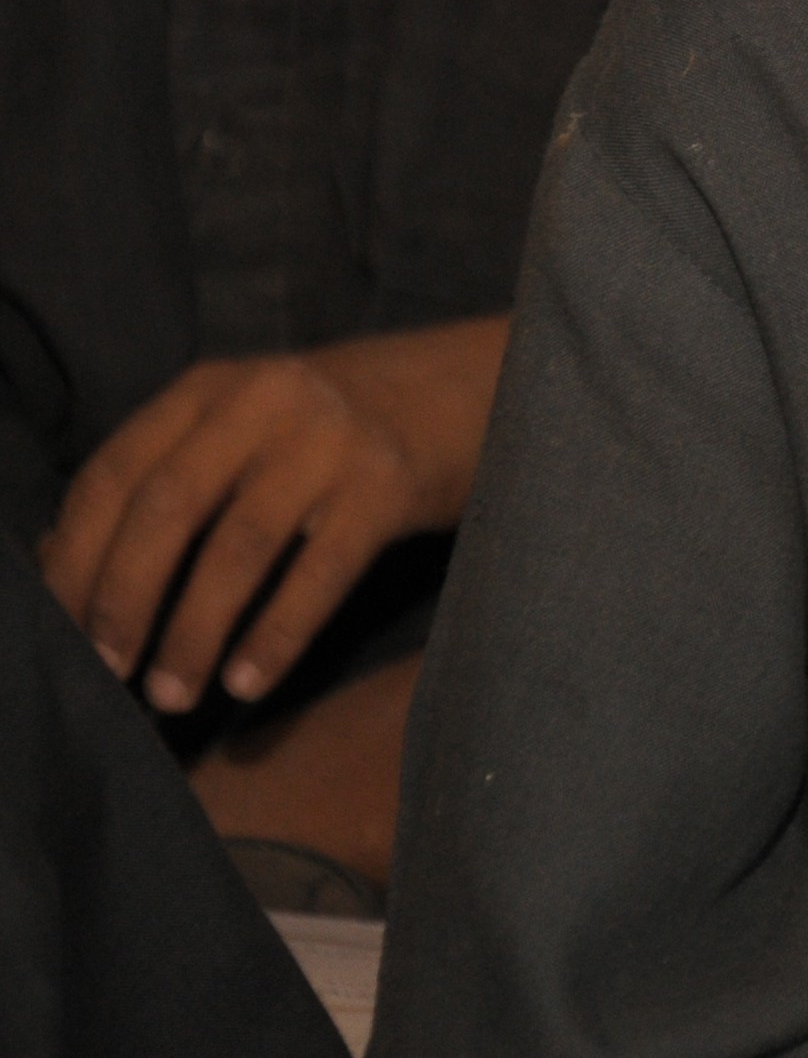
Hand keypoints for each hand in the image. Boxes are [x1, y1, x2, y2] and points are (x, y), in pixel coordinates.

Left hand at [40, 316, 505, 713]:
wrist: (473, 386)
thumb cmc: (335, 426)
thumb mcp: (243, 427)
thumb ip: (165, 475)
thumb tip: (63, 562)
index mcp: (213, 387)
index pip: (115, 472)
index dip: (75, 557)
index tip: (58, 630)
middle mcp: (267, 400)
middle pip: (167, 507)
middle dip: (123, 599)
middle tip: (106, 672)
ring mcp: (333, 440)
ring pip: (238, 546)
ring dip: (193, 632)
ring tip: (171, 696)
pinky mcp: (390, 484)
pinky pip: (320, 572)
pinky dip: (276, 635)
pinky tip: (248, 682)